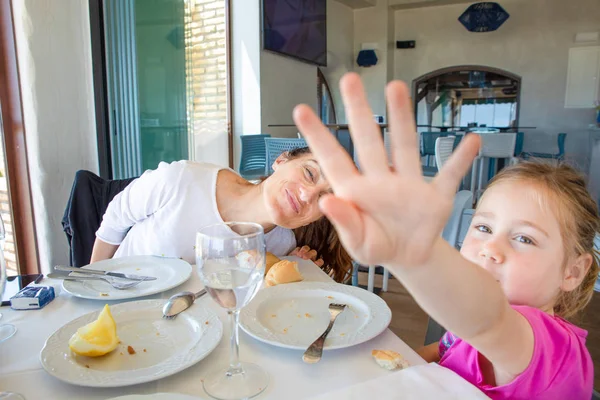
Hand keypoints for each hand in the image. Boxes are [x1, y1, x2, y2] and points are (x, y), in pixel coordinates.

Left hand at [293, 73, 479, 267]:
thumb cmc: (377, 246)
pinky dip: (460, 160)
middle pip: (368, 140)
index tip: (300, 110)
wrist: (409, 257)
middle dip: (359, 110)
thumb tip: (327, 201)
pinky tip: (471, 142)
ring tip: (396, 87)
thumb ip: (345, 224)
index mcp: (356, 191)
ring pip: (404, 145)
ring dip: (401, 118)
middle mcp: (380, 179)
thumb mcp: (358, 245)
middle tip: (350, 79)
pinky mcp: (436, 196)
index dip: (317, 136)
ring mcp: (409, 184)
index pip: (333, 159)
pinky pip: (449, 175)